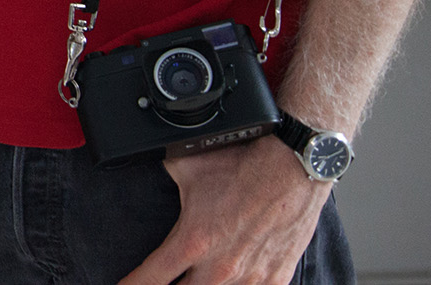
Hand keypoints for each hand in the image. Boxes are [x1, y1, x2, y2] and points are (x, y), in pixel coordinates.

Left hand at [117, 138, 332, 284]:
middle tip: (160, 284)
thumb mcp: (186, 163)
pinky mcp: (275, 278)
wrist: (292, 165)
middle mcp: (219, 268)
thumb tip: (137, 158)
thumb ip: (162, 172)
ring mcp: (250, 277)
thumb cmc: (244, 162)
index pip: (150, 279)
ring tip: (192, 281)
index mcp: (192, 242)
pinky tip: (229, 284)